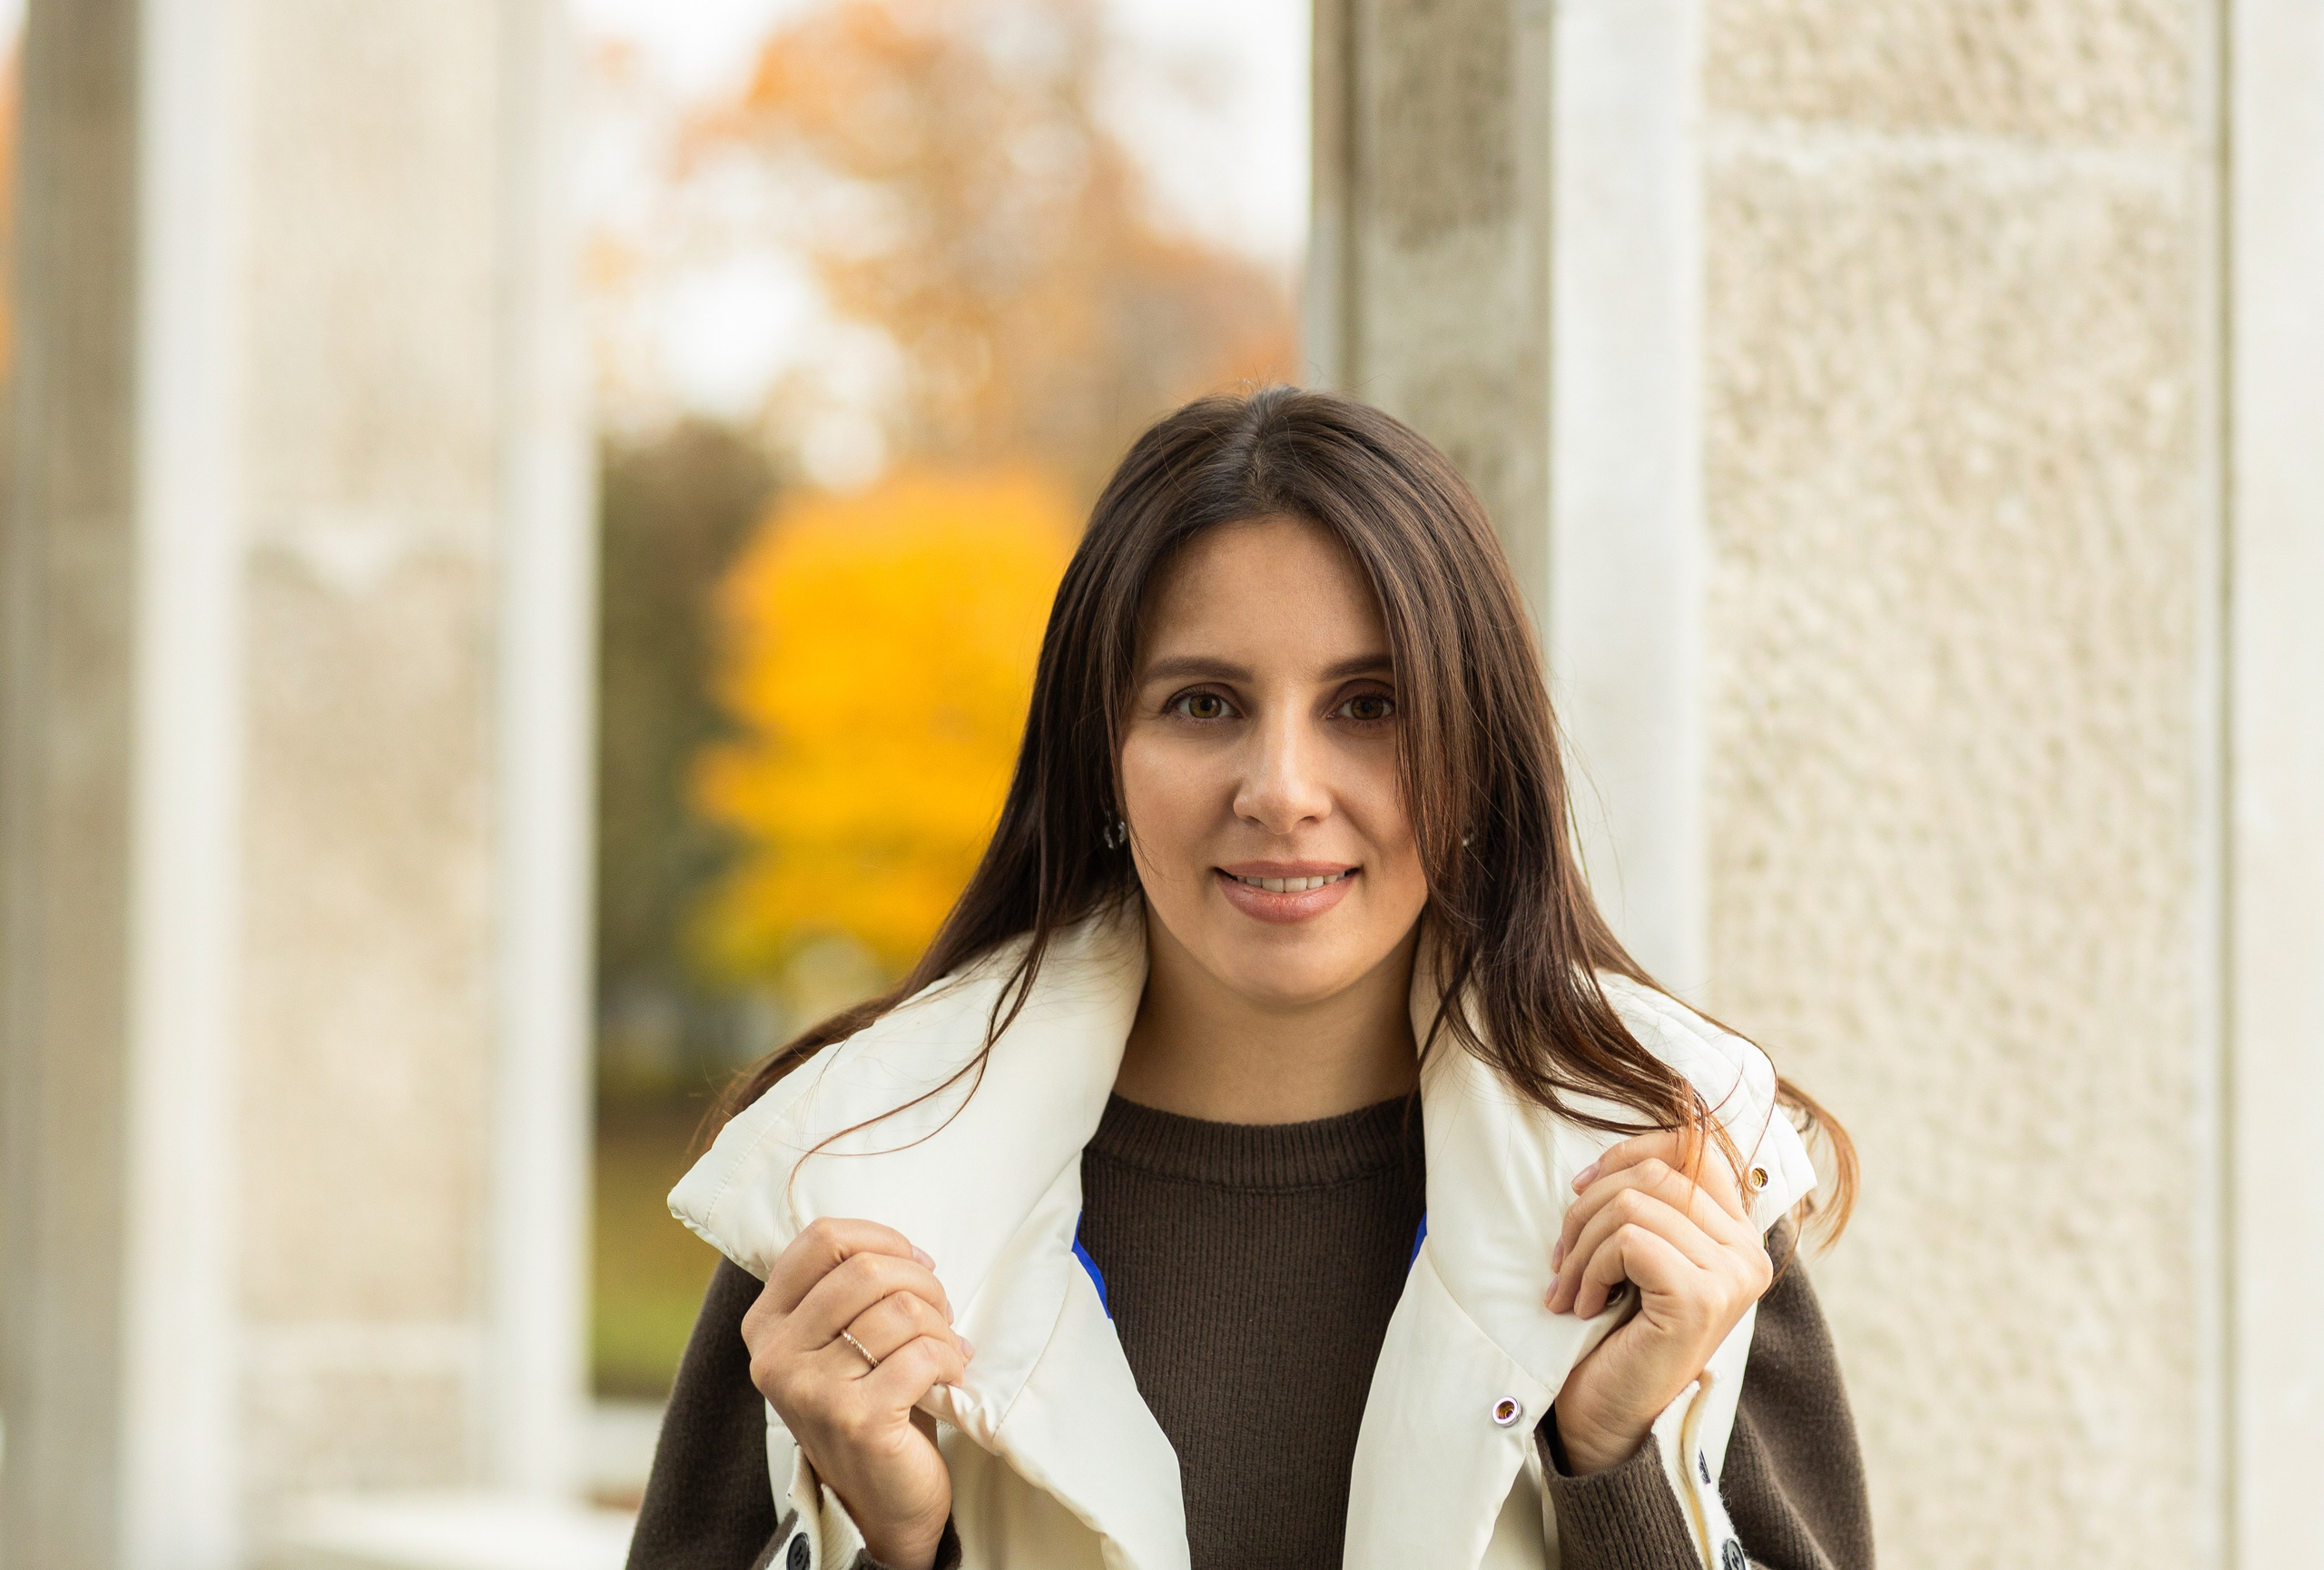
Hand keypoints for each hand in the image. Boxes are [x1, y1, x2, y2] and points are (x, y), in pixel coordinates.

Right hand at [742, 1217, 970, 1569]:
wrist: (878, 1499)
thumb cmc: (867, 1401)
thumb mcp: (836, 1341)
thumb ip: (845, 1290)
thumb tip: (902, 1248)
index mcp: (766, 1323)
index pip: (821, 1239)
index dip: (880, 1238)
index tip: (914, 1262)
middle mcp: (776, 1356)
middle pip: (865, 1270)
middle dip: (921, 1282)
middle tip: (940, 1310)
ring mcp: (812, 1390)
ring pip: (898, 1311)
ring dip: (940, 1325)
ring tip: (946, 1347)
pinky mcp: (856, 1420)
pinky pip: (921, 1354)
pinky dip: (950, 1358)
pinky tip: (950, 1375)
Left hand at [1544, 1129, 1772, 1474]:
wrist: (1607, 1415)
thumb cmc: (1614, 1332)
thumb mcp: (1635, 1255)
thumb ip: (1647, 1205)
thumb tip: (1610, 1158)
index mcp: (1738, 1235)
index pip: (1696, 1147)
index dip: (1632, 1150)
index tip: (1584, 1186)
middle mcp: (1748, 1252)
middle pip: (1655, 1172)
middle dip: (1588, 1207)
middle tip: (1562, 1256)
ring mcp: (1731, 1275)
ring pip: (1634, 1203)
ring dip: (1581, 1244)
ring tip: (1569, 1286)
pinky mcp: (1701, 1297)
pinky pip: (1628, 1239)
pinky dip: (1589, 1267)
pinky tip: (1583, 1305)